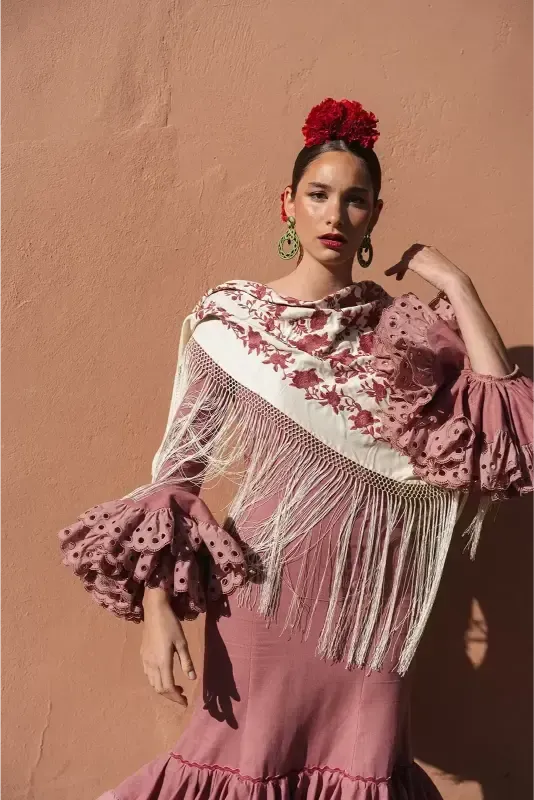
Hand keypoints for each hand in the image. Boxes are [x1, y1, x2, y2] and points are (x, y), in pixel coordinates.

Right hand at [141, 588, 195, 705]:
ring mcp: (145, 660)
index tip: (185, 702)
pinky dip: (157, 681)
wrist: (154, 611)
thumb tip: (192, 678)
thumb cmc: (171, 625)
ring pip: (152, 683)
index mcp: (162, 662)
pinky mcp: (143, 655)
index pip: (168, 688)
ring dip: (163, 689)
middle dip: (170, 696)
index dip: (176, 698)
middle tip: (182, 696)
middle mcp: (151, 664)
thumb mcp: (182, 642)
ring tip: (176, 687)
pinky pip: (148, 675)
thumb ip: (186, 662)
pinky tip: (166, 675)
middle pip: (159, 689)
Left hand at [385, 244, 470, 293]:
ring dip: (399, 267)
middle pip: (409, 253)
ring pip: (404, 259)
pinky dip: (393, 269)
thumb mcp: (442, 271)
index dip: (411, 258)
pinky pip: (400, 265)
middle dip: (404, 262)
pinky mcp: (414, 262)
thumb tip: (439, 278)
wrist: (453, 279)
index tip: (409, 266)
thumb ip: (436, 270)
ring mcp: (419, 255)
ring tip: (397, 276)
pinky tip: (388, 274)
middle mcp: (425, 249)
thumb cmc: (452, 279)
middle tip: (401, 272)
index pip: (417, 251)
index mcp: (432, 250)